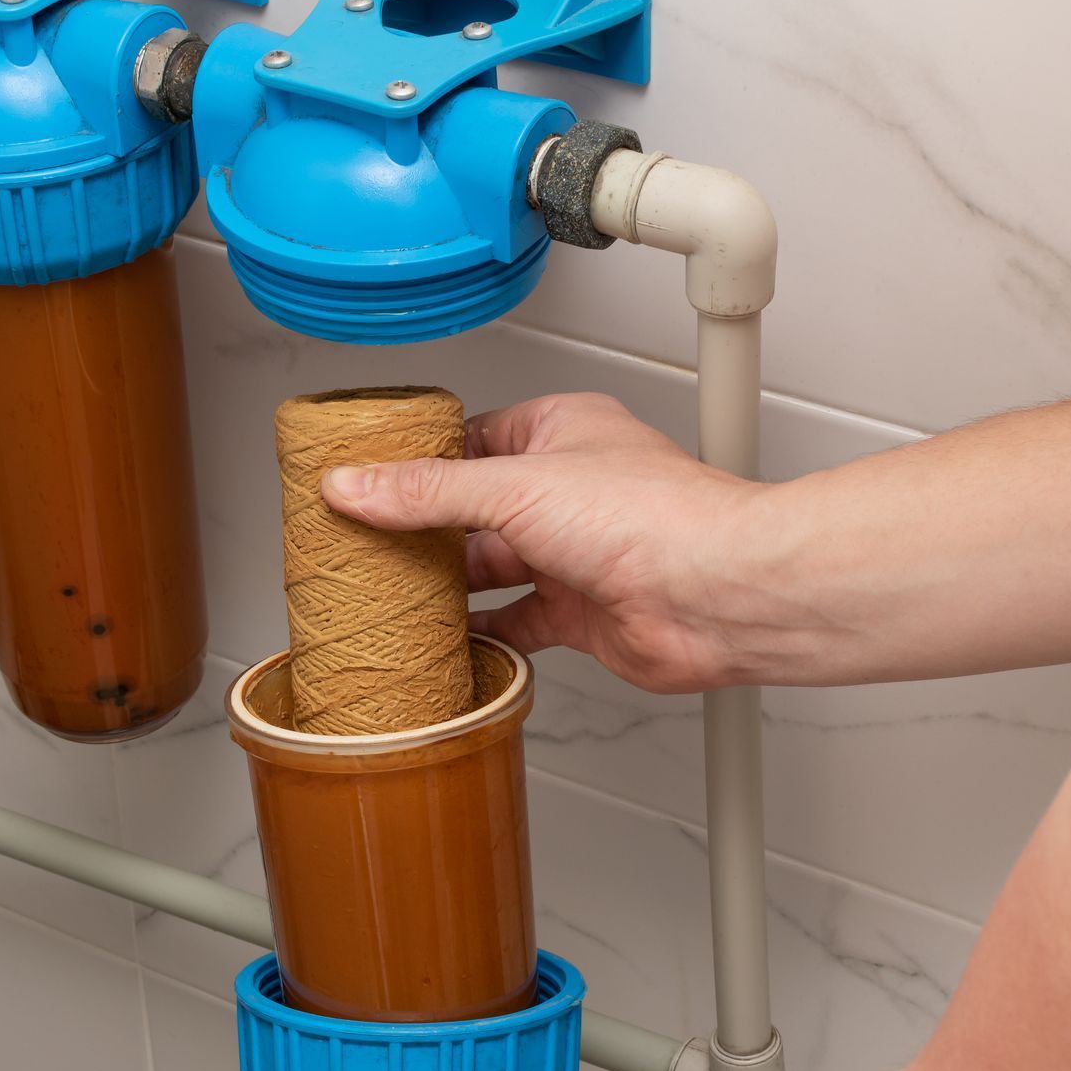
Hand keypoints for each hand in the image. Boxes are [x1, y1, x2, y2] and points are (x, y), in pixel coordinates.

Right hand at [319, 392, 764, 692]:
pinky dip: (481, 632)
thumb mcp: (513, 487)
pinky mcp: (580, 613)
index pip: (468, 439)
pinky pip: (516, 622)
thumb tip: (355, 485)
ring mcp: (574, 553)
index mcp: (559, 432)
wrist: (715, 595)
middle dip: (423, 529)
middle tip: (361, 544)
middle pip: (473, 508)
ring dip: (447, 584)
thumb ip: (428, 491)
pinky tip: (444, 638)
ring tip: (386, 592)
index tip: (362, 481)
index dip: (415, 461)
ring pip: (492, 567)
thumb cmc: (652, 517)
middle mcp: (568, 489)